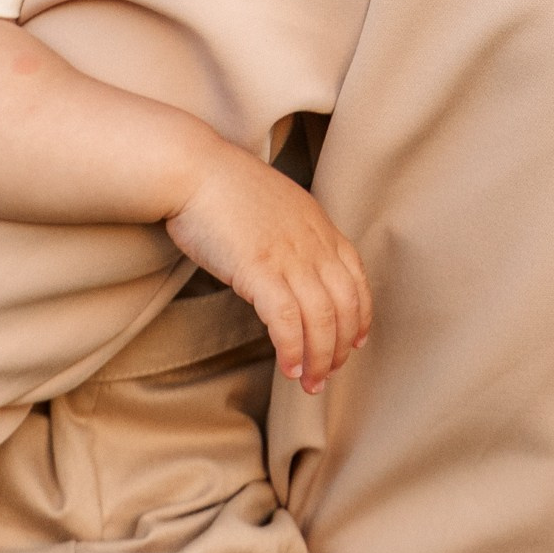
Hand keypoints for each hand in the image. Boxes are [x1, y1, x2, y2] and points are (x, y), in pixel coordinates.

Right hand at [163, 140, 371, 393]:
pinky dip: (292, 349)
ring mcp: (289, 256)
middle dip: (340, 348)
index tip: (355, 341)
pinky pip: (287, 321)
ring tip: (309, 383)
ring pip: (321, 319)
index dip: (360, 316)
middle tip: (327, 375)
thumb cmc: (224, 187)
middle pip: (345, 306)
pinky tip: (287, 367)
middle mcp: (313, 242)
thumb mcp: (276, 205)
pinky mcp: (260, 270)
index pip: (357, 278)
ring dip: (319, 358)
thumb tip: (291, 264)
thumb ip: (292, 233)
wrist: (194, 169)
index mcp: (319, 225)